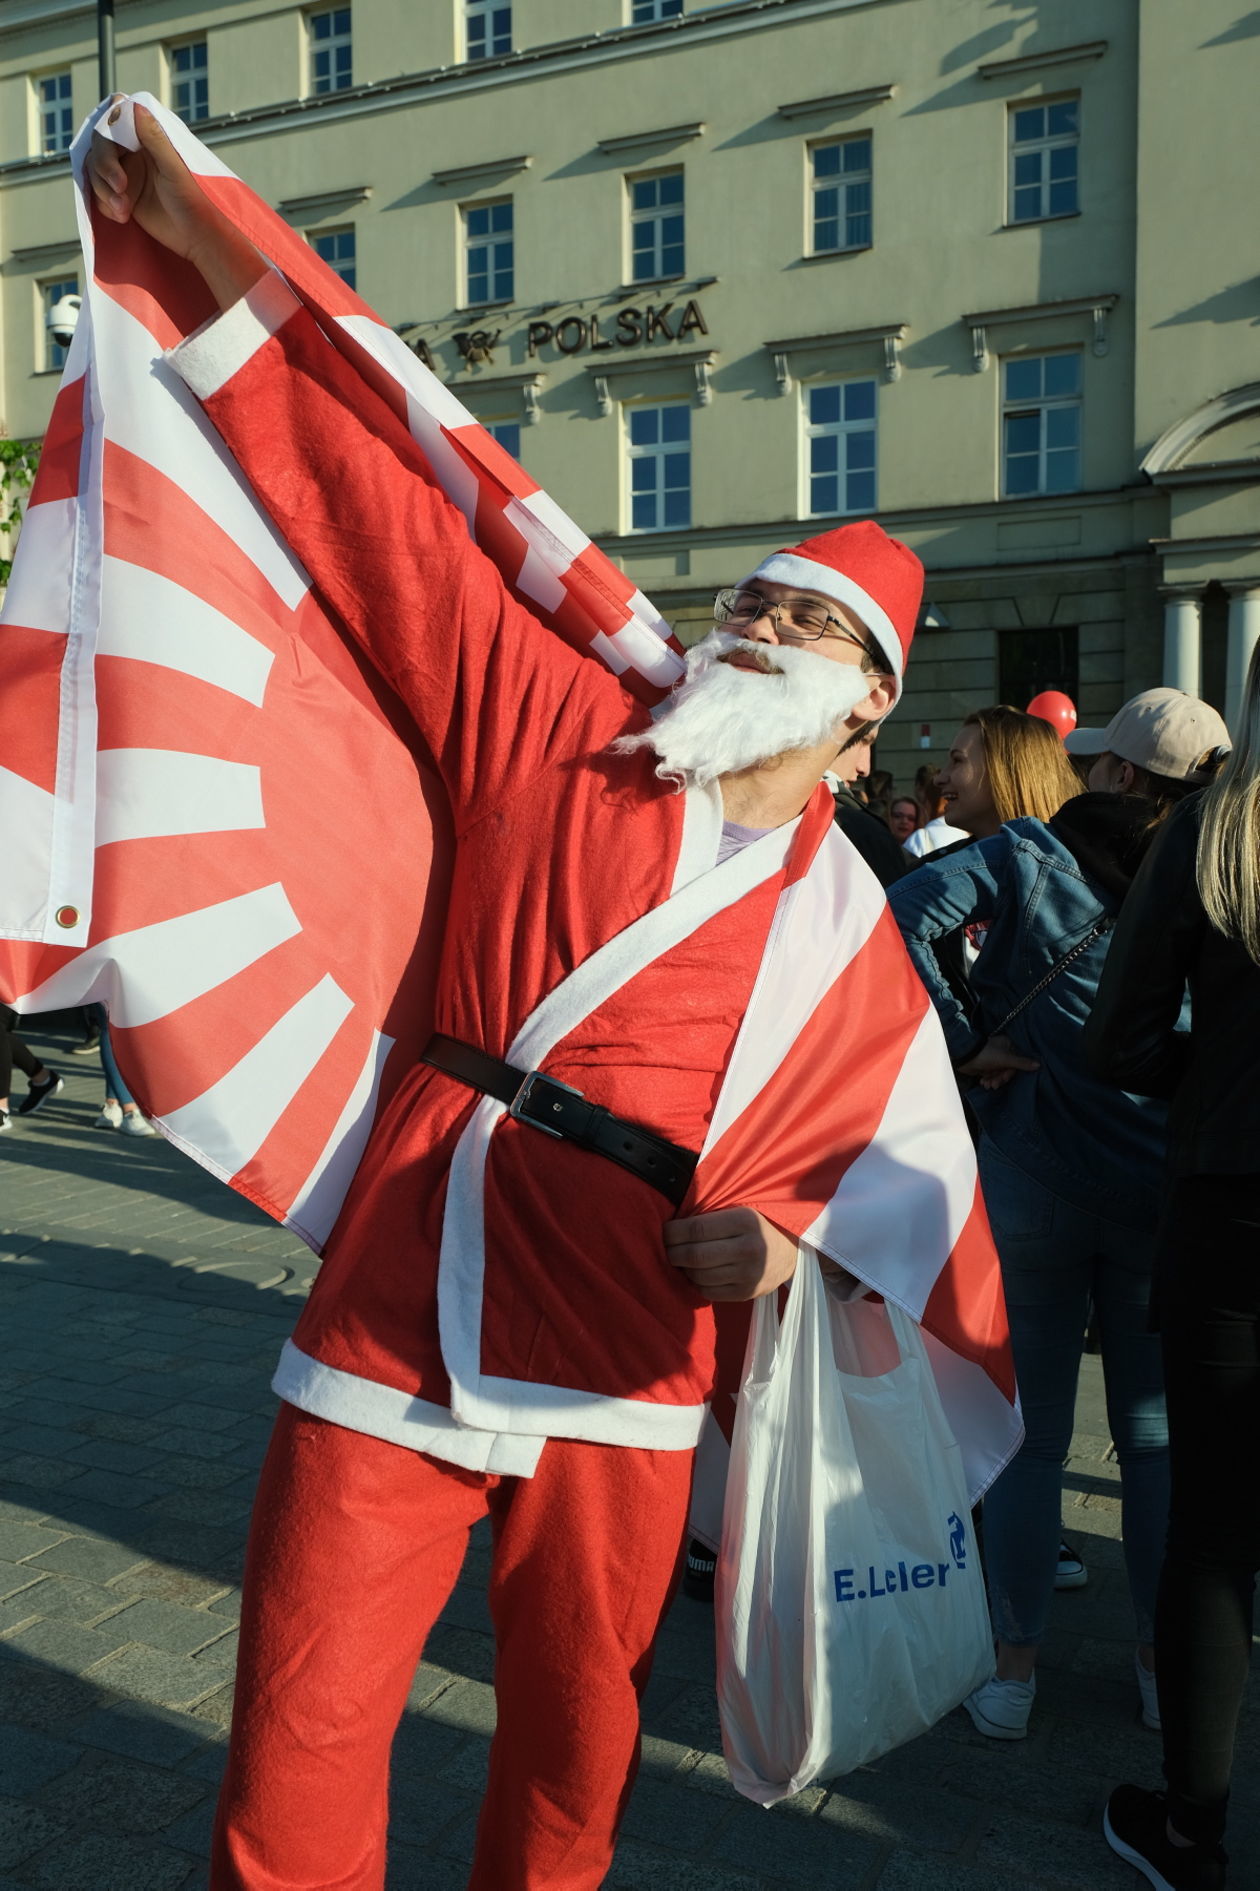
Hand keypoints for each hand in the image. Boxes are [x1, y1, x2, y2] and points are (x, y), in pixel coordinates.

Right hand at [86, 100, 264, 307]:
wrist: (195, 237)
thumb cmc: (192, 200)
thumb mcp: (173, 168)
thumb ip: (154, 138)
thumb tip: (135, 105)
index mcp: (146, 138)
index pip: (115, 120)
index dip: (106, 126)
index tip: (111, 144)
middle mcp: (132, 152)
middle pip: (100, 146)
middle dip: (105, 167)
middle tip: (120, 188)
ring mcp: (124, 173)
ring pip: (95, 171)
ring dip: (104, 191)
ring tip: (124, 210)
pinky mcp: (119, 195)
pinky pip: (98, 194)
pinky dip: (105, 205)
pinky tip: (123, 217)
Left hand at [663, 1207, 798, 1301]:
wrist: (790, 1251)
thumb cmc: (756, 1226)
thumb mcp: (739, 1210)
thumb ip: (710, 1216)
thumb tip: (670, 1227)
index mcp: (746, 1221)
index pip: (696, 1229)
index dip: (673, 1232)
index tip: (665, 1230)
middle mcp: (749, 1249)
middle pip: (695, 1255)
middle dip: (673, 1252)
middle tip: (667, 1248)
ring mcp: (749, 1275)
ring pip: (699, 1276)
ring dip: (684, 1269)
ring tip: (682, 1260)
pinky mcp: (747, 1293)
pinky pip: (709, 1292)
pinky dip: (696, 1283)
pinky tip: (697, 1273)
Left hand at [956, 1032, 1039, 1091]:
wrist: (964, 1057)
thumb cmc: (985, 1054)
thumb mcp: (1005, 1059)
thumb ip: (1021, 1062)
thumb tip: (1039, 1065)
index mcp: (1008, 1045)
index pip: (1017, 1061)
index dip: (1011, 1072)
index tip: (1006, 1076)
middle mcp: (1002, 1052)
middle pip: (1008, 1070)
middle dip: (1000, 1078)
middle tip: (994, 1085)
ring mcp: (994, 1059)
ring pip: (999, 1074)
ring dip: (994, 1081)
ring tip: (987, 1085)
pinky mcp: (986, 1066)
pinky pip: (992, 1075)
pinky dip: (988, 1080)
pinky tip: (983, 1082)